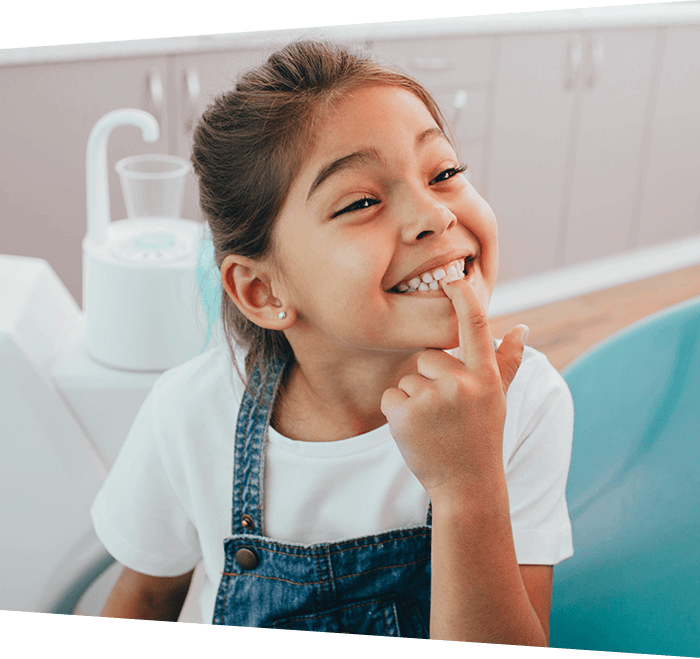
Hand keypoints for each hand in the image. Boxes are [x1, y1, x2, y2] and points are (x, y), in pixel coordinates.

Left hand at [380, 276, 528, 498]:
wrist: (467, 487)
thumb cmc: (482, 437)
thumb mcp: (498, 399)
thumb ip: (505, 362)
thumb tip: (521, 328)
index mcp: (485, 376)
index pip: (474, 326)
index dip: (462, 297)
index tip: (451, 275)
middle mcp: (461, 383)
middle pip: (427, 358)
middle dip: (431, 380)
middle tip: (446, 412)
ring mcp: (433, 399)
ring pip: (408, 378)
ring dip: (415, 399)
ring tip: (434, 425)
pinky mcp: (405, 414)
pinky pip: (392, 395)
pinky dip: (398, 412)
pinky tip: (417, 432)